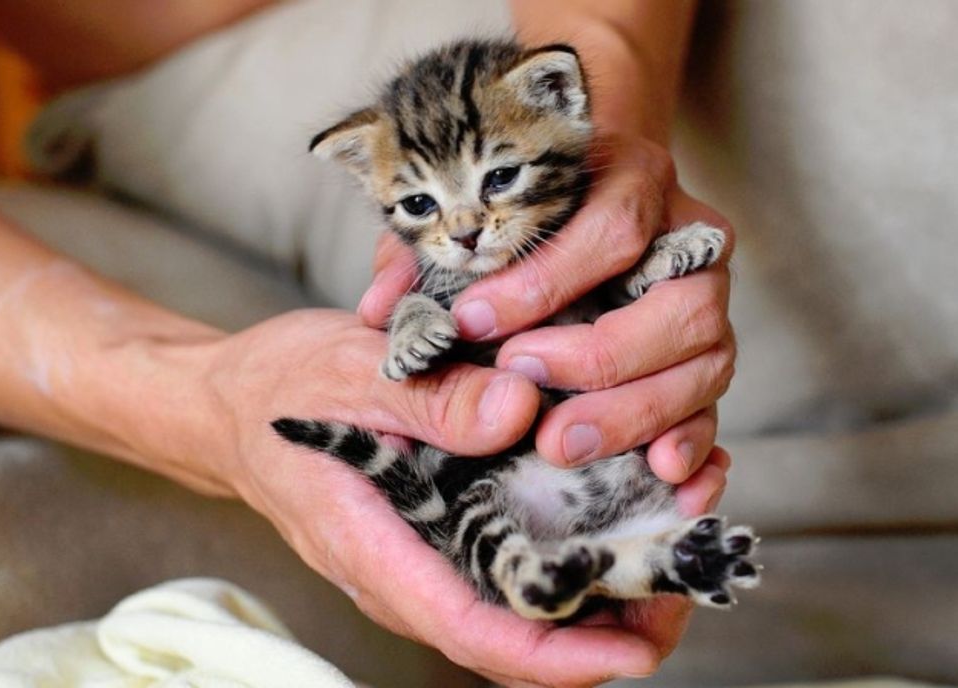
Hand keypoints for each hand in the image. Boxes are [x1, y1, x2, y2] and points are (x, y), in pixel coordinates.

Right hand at [186, 309, 728, 686]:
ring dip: (592, 603)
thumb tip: (518, 413)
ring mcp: (419, 556)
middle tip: (680, 594)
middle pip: (509, 638)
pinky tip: (608, 525)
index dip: (556, 654)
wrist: (234, 404)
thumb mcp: (350, 374)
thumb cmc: (281, 391)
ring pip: (513, 610)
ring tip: (666, 567)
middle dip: (599, 635)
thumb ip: (429, 398)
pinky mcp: (431, 532)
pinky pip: (503, 570)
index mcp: (375, 548)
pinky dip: (561, 562)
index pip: (470, 628)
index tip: (634, 652)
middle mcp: (404, 570)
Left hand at [360, 138, 736, 485]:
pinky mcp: (707, 360)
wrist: (588, 194)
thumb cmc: (522, 209)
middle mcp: (690, 242)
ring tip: (564, 445)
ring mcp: (708, 305)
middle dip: (602, 356)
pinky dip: (699, 450)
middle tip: (523, 386)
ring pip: (707, 362)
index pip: (612, 233)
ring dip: (639, 413)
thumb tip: (383, 310)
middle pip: (681, 305)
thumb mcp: (466, 214)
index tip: (474, 323)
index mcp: (635, 182)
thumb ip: (425, 255)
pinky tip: (665, 482)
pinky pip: (719, 409)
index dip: (545, 283)